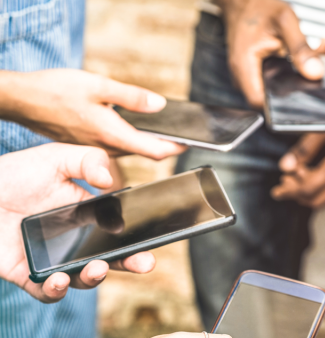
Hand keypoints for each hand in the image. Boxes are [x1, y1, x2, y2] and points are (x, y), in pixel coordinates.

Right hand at [0, 70, 184, 159]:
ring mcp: (95, 148)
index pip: (155, 151)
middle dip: (165, 145)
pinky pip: (114, 145)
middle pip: (145, 152)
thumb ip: (131, 97)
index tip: (191, 143)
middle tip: (183, 136)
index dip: (176, 148)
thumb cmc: (55, 90)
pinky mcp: (87, 144)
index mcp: (113, 135)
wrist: (21, 100)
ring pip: (129, 149)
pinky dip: (129, 139)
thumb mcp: (98, 86)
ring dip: (147, 142)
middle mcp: (106, 147)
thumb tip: (160, 105)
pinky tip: (132, 126)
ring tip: (164, 131)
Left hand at [0, 143, 155, 302]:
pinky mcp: (29, 275)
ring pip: (82, 279)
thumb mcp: (55, 158)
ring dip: (93, 278)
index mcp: (88, 218)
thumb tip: (109, 181)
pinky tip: (60, 280)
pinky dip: (56, 291)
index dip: (137, 243)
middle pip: (110, 260)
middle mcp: (75, 243)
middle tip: (144, 263)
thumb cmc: (13, 174)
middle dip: (130, 264)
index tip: (150, 246)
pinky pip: (47, 292)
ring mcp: (54, 261)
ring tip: (95, 268)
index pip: (119, 234)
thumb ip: (87, 160)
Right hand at [222, 0, 324, 107]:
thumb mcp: (284, 20)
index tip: (317, 103)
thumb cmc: (258, 6)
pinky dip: (308, 66)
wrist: (245, 1)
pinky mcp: (269, 73)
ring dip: (315, 78)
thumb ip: (300, 48)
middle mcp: (249, 78)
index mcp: (245, 68)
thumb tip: (316, 74)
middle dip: (313, 93)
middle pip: (281, 99)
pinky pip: (290, 77)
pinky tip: (324, 52)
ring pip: (290, 88)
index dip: (289, 110)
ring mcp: (258, 77)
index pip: (264, 104)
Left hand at [271, 91, 324, 207]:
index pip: (307, 190)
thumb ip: (305, 148)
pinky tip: (316, 170)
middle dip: (298, 194)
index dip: (289, 191)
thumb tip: (286, 165)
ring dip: (311, 189)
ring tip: (298, 174)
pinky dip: (323, 184)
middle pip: (317, 200)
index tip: (277, 191)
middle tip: (285, 183)